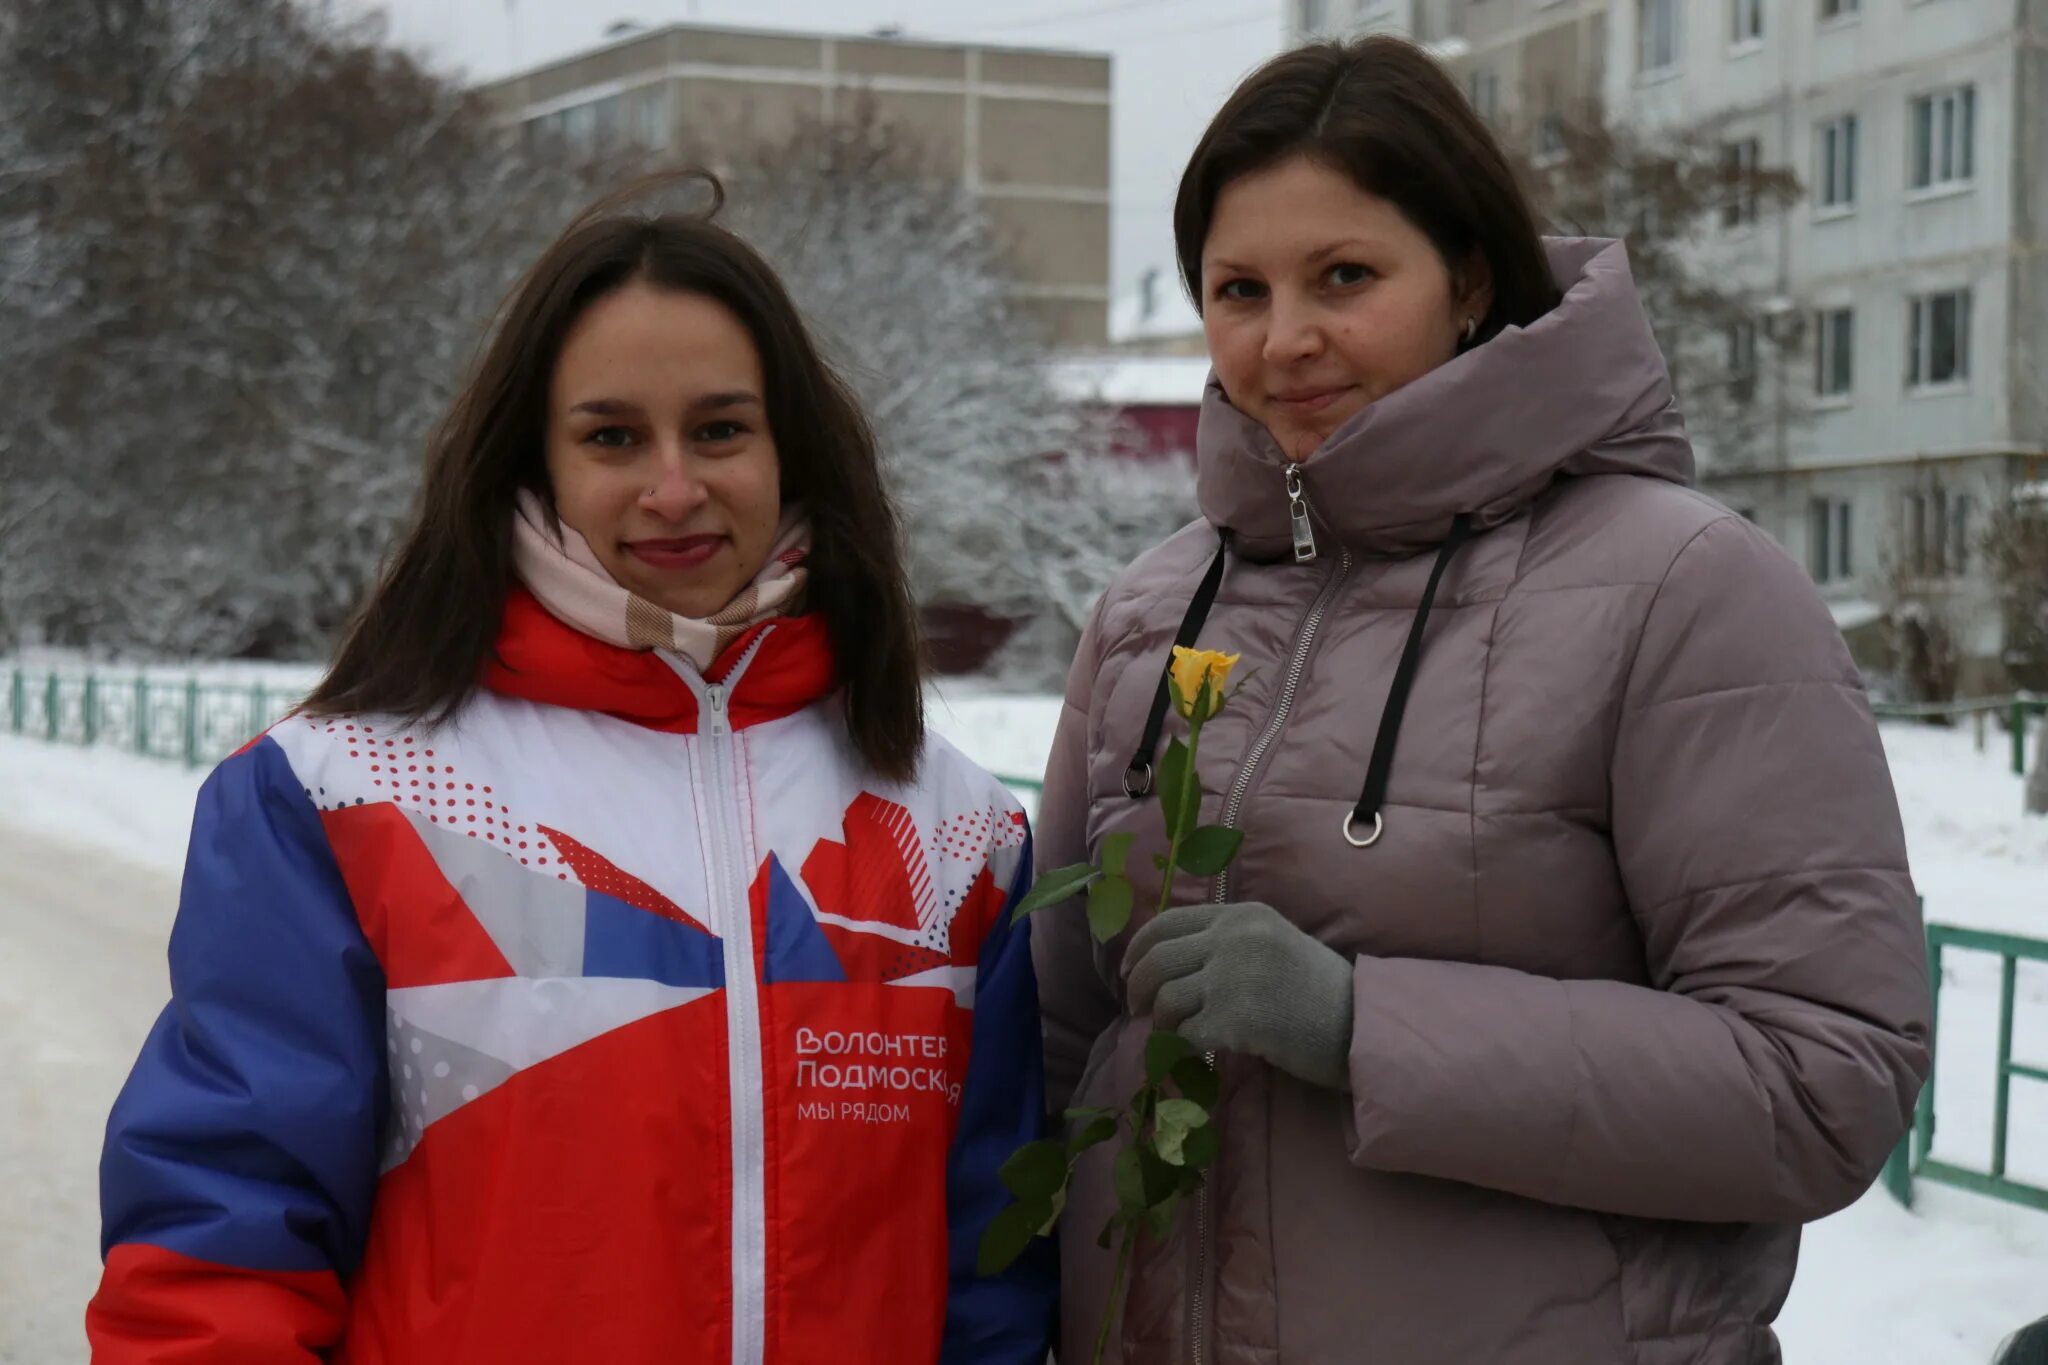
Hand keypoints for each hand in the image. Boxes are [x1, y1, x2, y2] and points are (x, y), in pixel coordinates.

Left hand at [1122, 901, 1354, 1091]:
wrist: (1359, 1024)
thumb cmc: (1317, 990)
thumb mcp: (1272, 943)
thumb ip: (1226, 942)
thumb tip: (1168, 964)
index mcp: (1241, 915)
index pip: (1167, 921)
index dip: (1138, 948)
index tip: (1127, 971)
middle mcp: (1233, 938)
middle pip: (1157, 960)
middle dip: (1138, 988)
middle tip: (1139, 1010)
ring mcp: (1233, 977)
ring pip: (1165, 999)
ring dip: (1161, 1021)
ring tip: (1172, 1032)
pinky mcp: (1236, 1019)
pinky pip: (1185, 1033)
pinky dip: (1181, 1045)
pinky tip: (1194, 1050)